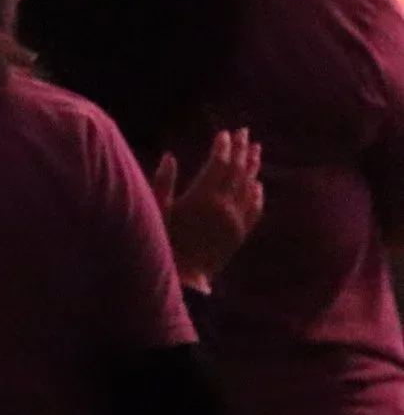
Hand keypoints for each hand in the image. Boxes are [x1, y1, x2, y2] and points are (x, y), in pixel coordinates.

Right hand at [153, 128, 263, 293]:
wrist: (180, 282)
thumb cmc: (160, 244)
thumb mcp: (155, 212)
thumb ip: (162, 183)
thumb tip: (170, 156)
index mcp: (201, 198)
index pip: (219, 164)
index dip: (222, 147)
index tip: (224, 134)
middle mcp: (223, 206)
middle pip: (238, 171)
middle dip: (241, 150)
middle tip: (245, 133)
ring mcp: (235, 221)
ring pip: (250, 187)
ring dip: (254, 167)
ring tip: (256, 150)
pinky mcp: (239, 235)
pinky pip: (254, 209)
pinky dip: (257, 194)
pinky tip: (258, 185)